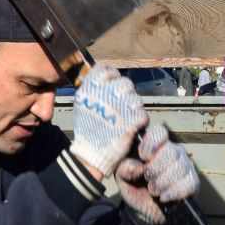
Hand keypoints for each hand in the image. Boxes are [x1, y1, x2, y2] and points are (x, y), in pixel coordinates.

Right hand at [68, 64, 147, 178]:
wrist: (91, 154)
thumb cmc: (87, 131)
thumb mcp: (82, 103)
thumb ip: (93, 88)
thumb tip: (106, 77)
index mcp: (90, 88)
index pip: (106, 70)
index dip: (112, 78)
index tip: (112, 88)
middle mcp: (105, 94)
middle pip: (125, 83)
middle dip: (125, 95)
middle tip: (121, 108)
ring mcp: (119, 107)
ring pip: (136, 99)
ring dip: (133, 109)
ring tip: (125, 120)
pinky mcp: (131, 120)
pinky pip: (142, 115)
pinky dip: (139, 122)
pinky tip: (131, 128)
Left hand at [114, 123, 198, 224]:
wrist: (145, 209)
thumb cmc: (134, 187)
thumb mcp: (122, 177)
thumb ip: (124, 169)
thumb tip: (138, 166)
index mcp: (154, 145)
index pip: (159, 132)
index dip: (152, 143)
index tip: (144, 157)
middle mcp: (172, 151)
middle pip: (170, 151)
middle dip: (155, 168)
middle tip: (147, 178)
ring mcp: (185, 165)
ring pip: (180, 167)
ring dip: (163, 182)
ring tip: (153, 190)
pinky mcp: (192, 182)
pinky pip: (188, 182)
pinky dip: (174, 192)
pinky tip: (164, 197)